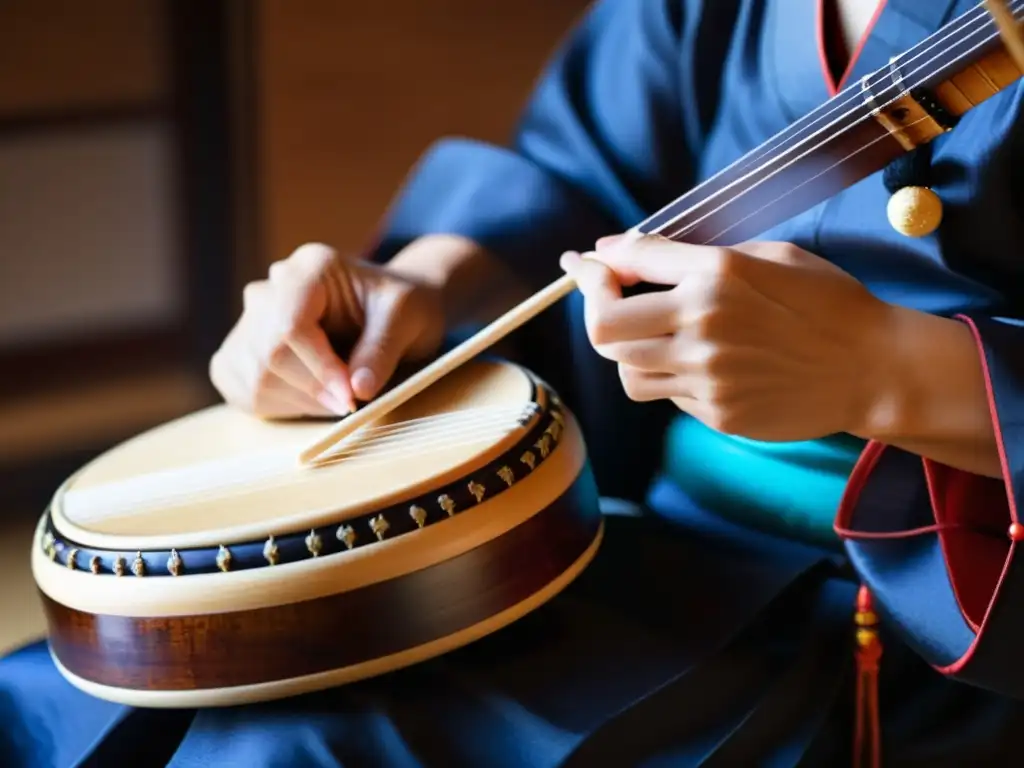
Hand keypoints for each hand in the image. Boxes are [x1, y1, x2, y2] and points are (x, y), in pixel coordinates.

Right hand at [209, 242, 445, 418]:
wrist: (387, 311)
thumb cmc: (400, 308)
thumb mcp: (408, 319)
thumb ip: (383, 350)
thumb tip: (358, 389)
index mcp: (310, 268)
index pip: (291, 323)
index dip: (319, 368)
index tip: (350, 397)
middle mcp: (271, 287)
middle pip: (268, 354)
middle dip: (313, 389)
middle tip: (350, 402)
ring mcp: (250, 318)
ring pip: (254, 377)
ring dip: (301, 401)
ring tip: (338, 396)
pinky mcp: (240, 352)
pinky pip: (244, 390)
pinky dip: (282, 406)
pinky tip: (314, 397)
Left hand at [560, 233, 893, 441]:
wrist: (873, 368)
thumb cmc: (826, 302)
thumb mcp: (768, 255)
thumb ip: (690, 253)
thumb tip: (619, 248)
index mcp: (718, 273)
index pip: (628, 261)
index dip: (594, 262)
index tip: (584, 264)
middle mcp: (703, 324)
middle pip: (603, 325)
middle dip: (592, 307)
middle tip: (602, 297)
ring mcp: (707, 375)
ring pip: (625, 368)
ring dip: (626, 348)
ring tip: (652, 334)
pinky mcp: (717, 412)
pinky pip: (665, 395)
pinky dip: (666, 376)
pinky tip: (696, 362)